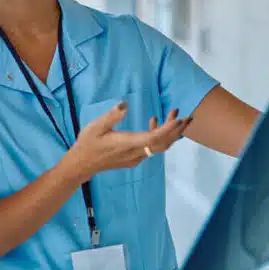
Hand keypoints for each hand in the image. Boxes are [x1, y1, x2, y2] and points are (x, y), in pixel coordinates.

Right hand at [63, 102, 191, 181]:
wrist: (82, 164)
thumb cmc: (88, 143)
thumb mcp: (95, 127)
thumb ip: (111, 116)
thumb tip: (125, 104)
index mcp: (127, 143)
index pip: (154, 138)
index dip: (168, 129)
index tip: (179, 117)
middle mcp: (136, 153)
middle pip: (163, 143)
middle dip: (176, 130)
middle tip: (186, 115)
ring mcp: (136, 157)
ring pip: (159, 147)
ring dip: (170, 133)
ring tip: (174, 116)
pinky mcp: (135, 158)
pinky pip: (153, 148)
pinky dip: (159, 136)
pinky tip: (152, 123)